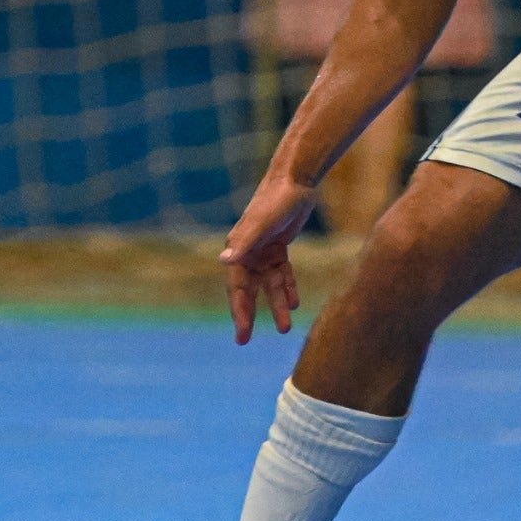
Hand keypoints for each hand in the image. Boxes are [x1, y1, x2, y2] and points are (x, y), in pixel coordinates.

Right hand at [219, 172, 317, 342]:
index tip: (242, 333)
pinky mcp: (279, 246)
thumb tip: (224, 261)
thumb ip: (245, 242)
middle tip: (245, 340)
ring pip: (269, 285)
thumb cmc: (277, 200)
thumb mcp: (263, 223)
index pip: (237, 287)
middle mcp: (248, 252)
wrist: (296, 180)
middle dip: (248, 314)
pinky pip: (283, 273)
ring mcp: (263, 250)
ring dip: (277, 304)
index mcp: (239, 249)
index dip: (239, 311)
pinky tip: (295, 304)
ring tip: (284, 328)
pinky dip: (288, 287)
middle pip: (248, 290)